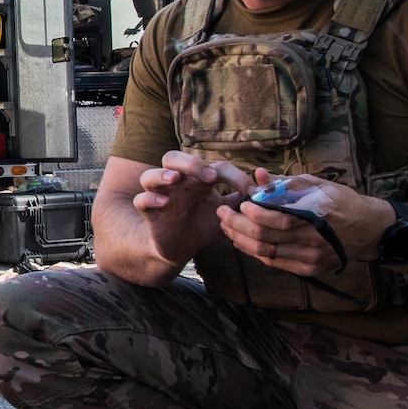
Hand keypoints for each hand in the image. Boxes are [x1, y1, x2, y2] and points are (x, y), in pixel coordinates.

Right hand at [135, 151, 251, 265]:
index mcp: (198, 180)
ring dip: (162, 174)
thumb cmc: (202, 226)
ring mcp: (160, 196)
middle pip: (174, 158)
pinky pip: (141, 201)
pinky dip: (150, 199)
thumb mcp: (226, 214)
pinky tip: (163, 204)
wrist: (181, 250)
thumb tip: (266, 190)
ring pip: (150, 175)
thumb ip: (241, 201)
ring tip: (175, 180)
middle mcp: (177, 183)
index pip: (214, 166)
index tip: (250, 190)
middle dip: (191, 163)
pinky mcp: (149, 213)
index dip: (233, 175)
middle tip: (210, 177)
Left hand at [216, 168, 383, 273]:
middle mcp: (313, 240)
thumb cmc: (342, 202)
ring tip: (227, 227)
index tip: (240, 203)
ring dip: (241, 240)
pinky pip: (275, 262)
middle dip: (238, 226)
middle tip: (223, 214)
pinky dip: (255, 252)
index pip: (277, 219)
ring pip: (266, 253)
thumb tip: (258, 175)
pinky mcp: (309, 269)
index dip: (254, 213)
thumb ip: (286, 183)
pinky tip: (242, 241)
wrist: (368, 230)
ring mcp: (311, 257)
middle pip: (266, 238)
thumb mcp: (318, 185)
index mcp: (317, 216)